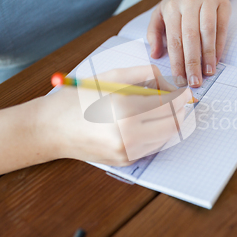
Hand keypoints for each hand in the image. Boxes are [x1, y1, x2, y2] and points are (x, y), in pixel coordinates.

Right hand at [36, 65, 191, 165]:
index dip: (181, 97)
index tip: (186, 91)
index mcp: (124, 109)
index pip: (169, 105)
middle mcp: (127, 135)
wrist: (51, 129)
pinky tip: (148, 123)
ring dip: (170, 123)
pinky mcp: (125, 162)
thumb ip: (145, 74)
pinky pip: (153, 147)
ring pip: (166, 137)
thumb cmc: (80, 98)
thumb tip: (172, 83)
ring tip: (163, 110)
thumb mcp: (112, 77)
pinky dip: (157, 134)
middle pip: (173, 124)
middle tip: (181, 100)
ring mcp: (127, 152)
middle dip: (180, 111)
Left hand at [147, 0, 231, 86]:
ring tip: (208, 73)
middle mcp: (189, 2)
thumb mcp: (162, 11)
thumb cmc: (182, 1)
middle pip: (190, 37)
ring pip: (208, 32)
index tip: (179, 79)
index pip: (174, 39)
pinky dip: (219, 46)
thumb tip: (155, 54)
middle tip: (194, 82)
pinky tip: (217, 60)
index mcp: (172, 7)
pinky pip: (222, 28)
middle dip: (192, 62)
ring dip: (208, 56)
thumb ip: (154, 32)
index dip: (177, 61)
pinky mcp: (223, 4)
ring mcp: (207, 1)